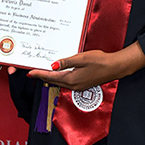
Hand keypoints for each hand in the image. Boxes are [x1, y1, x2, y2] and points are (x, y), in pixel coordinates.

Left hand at [27, 42, 144, 91]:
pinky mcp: (82, 84)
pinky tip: (58, 73)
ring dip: (50, 78)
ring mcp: (78, 86)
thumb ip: (66, 62)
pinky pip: (66, 82)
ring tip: (42, 72)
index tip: (30, 72)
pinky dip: (59, 78)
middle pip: (53, 81)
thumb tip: (53, 65)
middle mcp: (73, 85)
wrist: (114, 67)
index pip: (51, 77)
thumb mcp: (82, 58)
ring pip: (59, 82)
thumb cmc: (100, 61)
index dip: (39, 74)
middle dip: (42, 76)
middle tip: (32, 72)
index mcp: (71, 79)